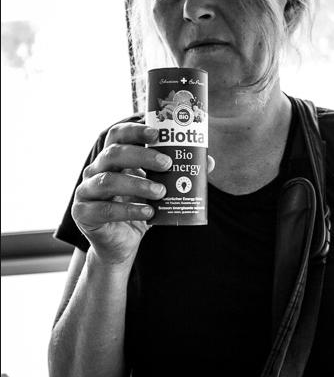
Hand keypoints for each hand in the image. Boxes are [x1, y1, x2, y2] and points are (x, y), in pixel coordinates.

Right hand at [72, 123, 171, 264]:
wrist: (120, 246)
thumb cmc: (139, 210)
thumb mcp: (158, 190)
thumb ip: (176, 175)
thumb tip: (208, 161)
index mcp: (111, 159)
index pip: (117, 135)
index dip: (135, 131)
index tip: (157, 134)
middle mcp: (95, 170)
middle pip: (114, 154)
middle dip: (142, 156)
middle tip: (167, 164)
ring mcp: (86, 191)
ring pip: (108, 180)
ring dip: (138, 184)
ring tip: (161, 192)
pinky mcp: (83, 213)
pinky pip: (105, 209)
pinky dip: (129, 210)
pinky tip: (149, 213)